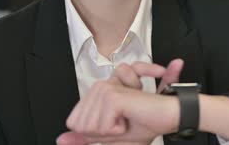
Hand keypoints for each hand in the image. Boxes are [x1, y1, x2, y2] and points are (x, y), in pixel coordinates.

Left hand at [56, 59, 183, 144]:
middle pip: (80, 126)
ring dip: (112, 132)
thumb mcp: (110, 137)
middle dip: (102, 133)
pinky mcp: (112, 96)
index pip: (74, 123)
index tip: (115, 124)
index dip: (94, 133)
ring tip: (128, 118)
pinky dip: (118, 130)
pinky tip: (131, 117)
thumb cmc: (145, 123)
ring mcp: (104, 89)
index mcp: (96, 94)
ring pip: (90, 128)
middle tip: (123, 122)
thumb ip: (85, 138)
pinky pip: (102, 127)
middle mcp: (98, 87)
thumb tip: (60, 140)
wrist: (168, 117)